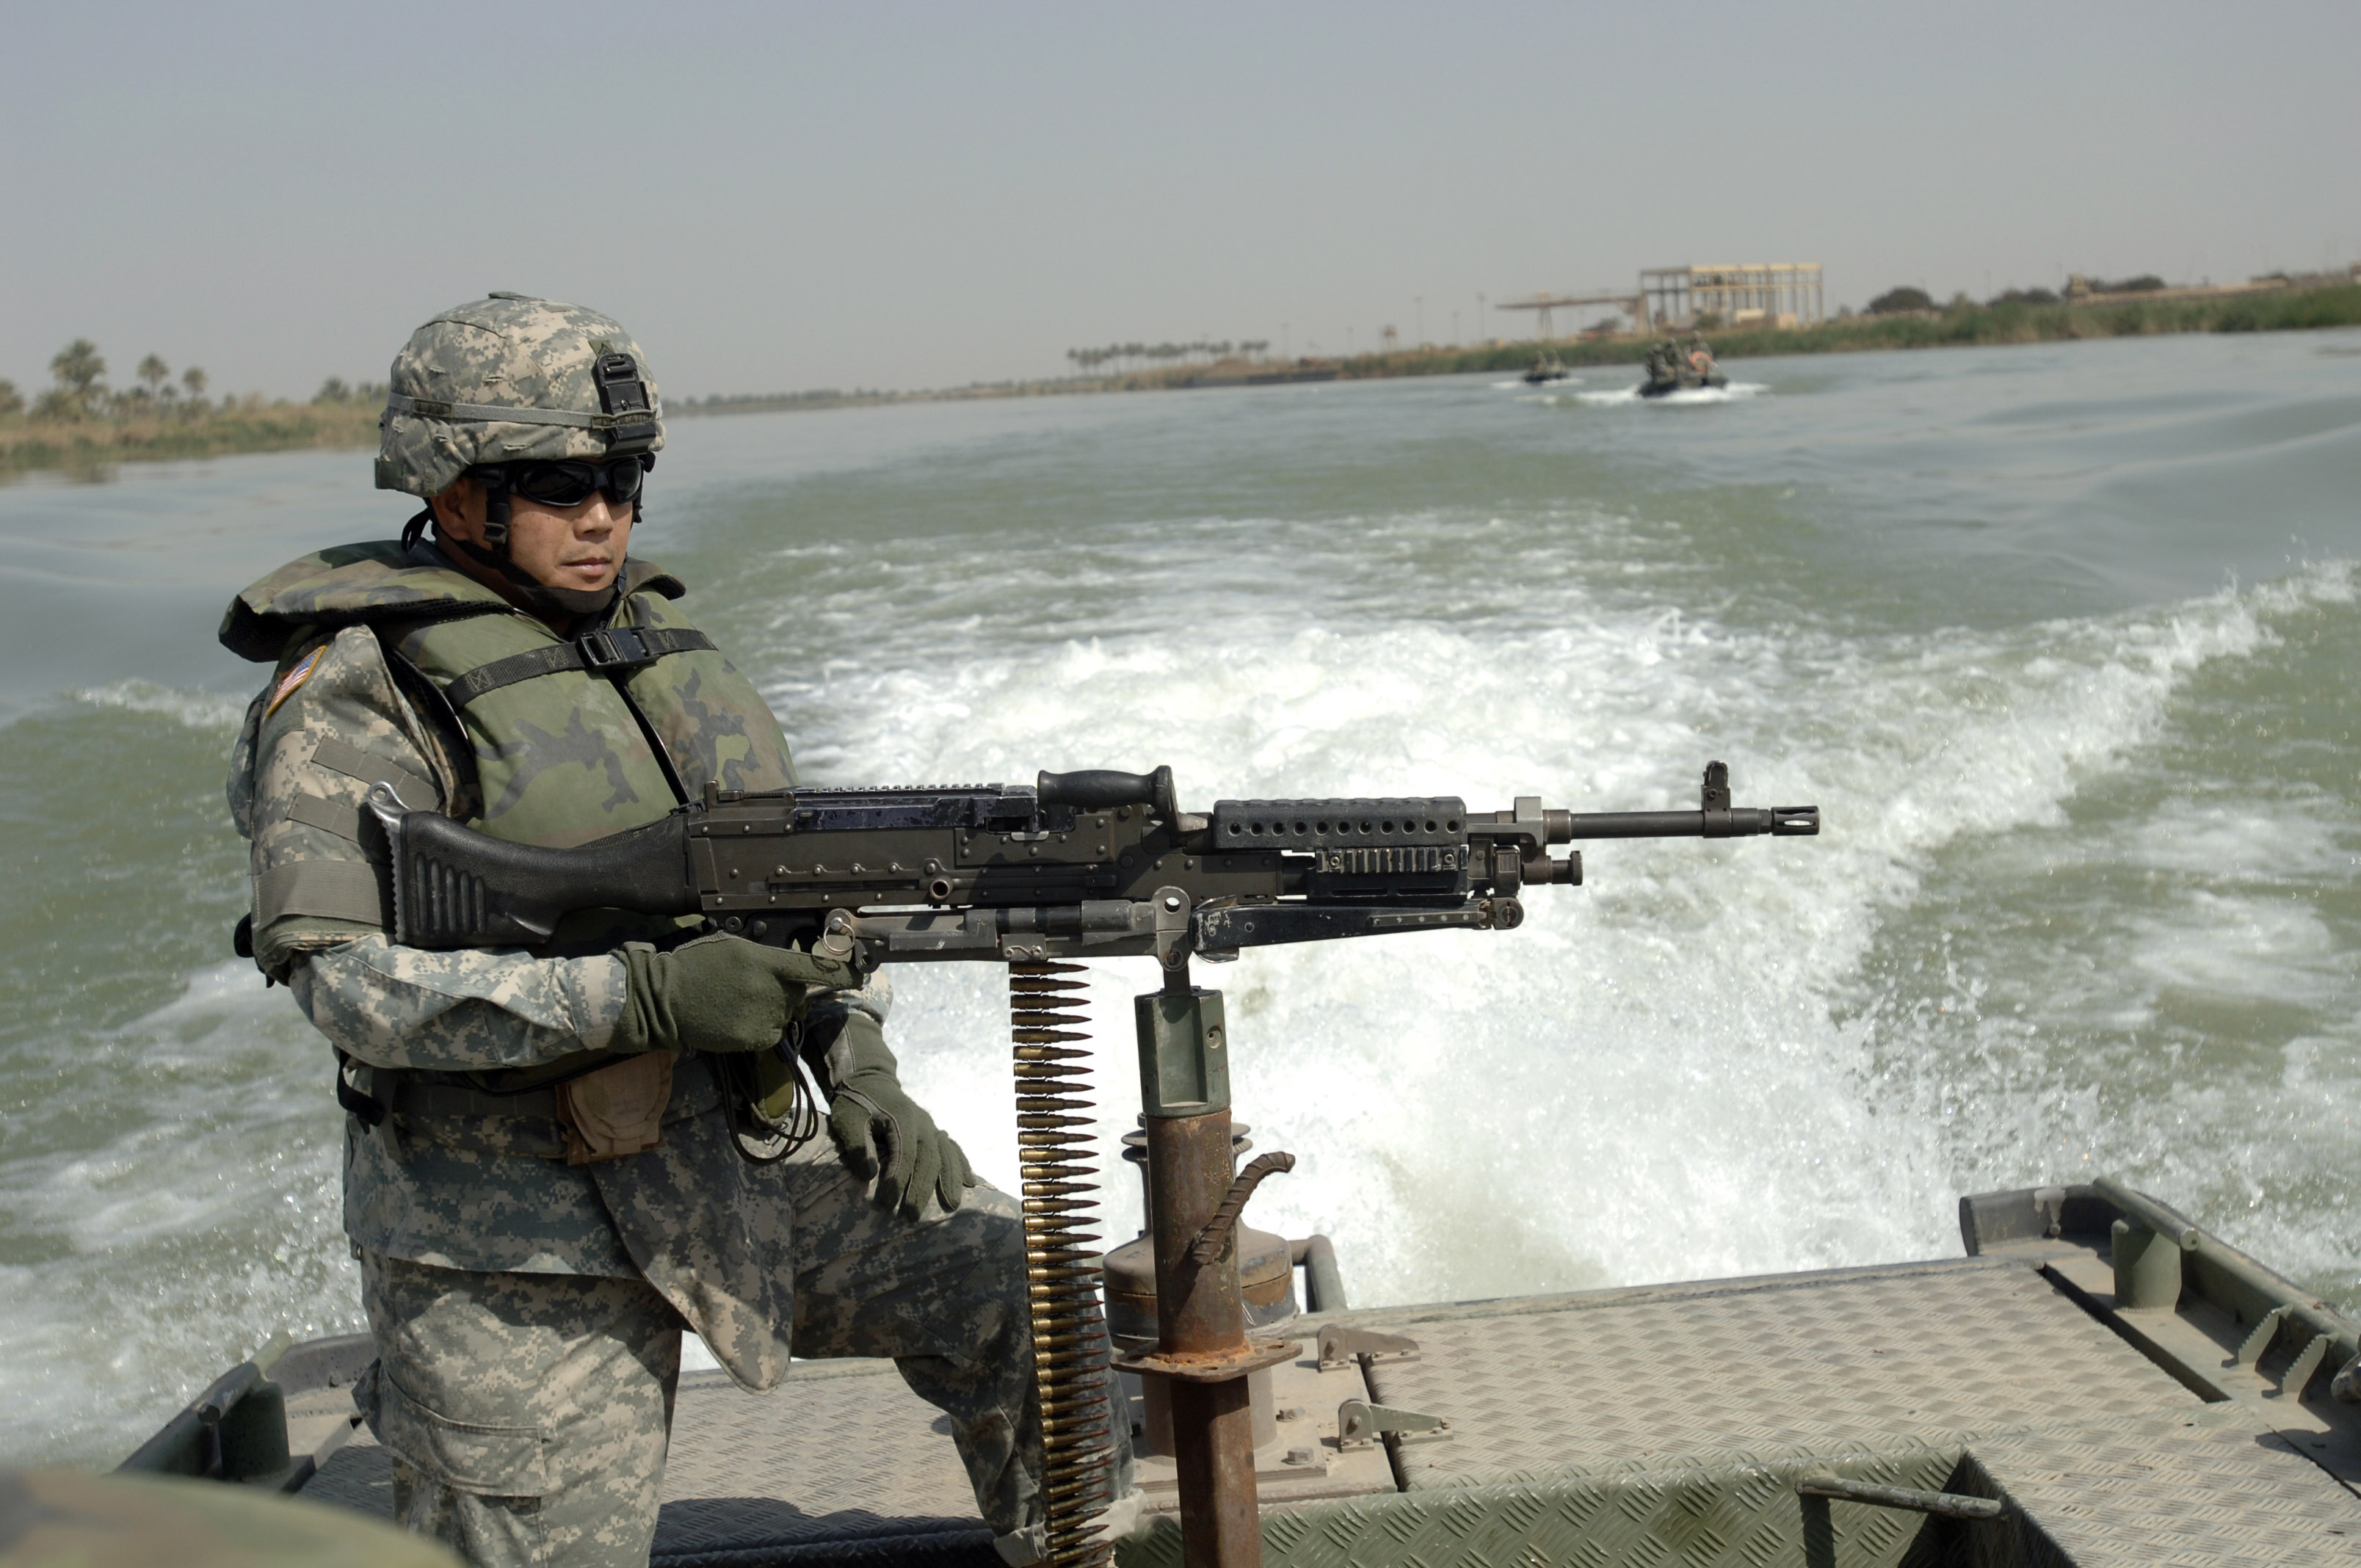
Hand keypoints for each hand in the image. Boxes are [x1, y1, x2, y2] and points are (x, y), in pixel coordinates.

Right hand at [612, 933, 852, 1055]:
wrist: (664, 999)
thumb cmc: (697, 965)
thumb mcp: (733, 947)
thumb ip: (767, 956)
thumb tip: (791, 965)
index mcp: (766, 962)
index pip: (815, 968)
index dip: (843, 971)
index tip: (862, 972)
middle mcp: (770, 991)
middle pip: (799, 993)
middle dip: (787, 991)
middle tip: (755, 987)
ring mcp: (762, 1017)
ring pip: (785, 1014)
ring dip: (772, 1010)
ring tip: (739, 1001)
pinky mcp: (752, 1039)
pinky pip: (771, 1033)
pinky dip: (760, 1028)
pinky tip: (736, 1017)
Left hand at [820, 1010, 972, 1218]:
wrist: (868, 1080)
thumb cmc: (854, 1103)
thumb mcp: (847, 1120)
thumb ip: (857, 1146)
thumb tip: (869, 1174)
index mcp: (901, 1118)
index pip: (904, 1153)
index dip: (897, 1178)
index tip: (886, 1201)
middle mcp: (922, 1122)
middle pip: (928, 1157)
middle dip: (922, 1187)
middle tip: (913, 1215)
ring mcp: (930, 1126)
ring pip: (946, 1154)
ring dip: (949, 1180)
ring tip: (952, 1205)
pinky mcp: (932, 1130)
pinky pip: (952, 1148)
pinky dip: (961, 1165)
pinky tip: (969, 1183)